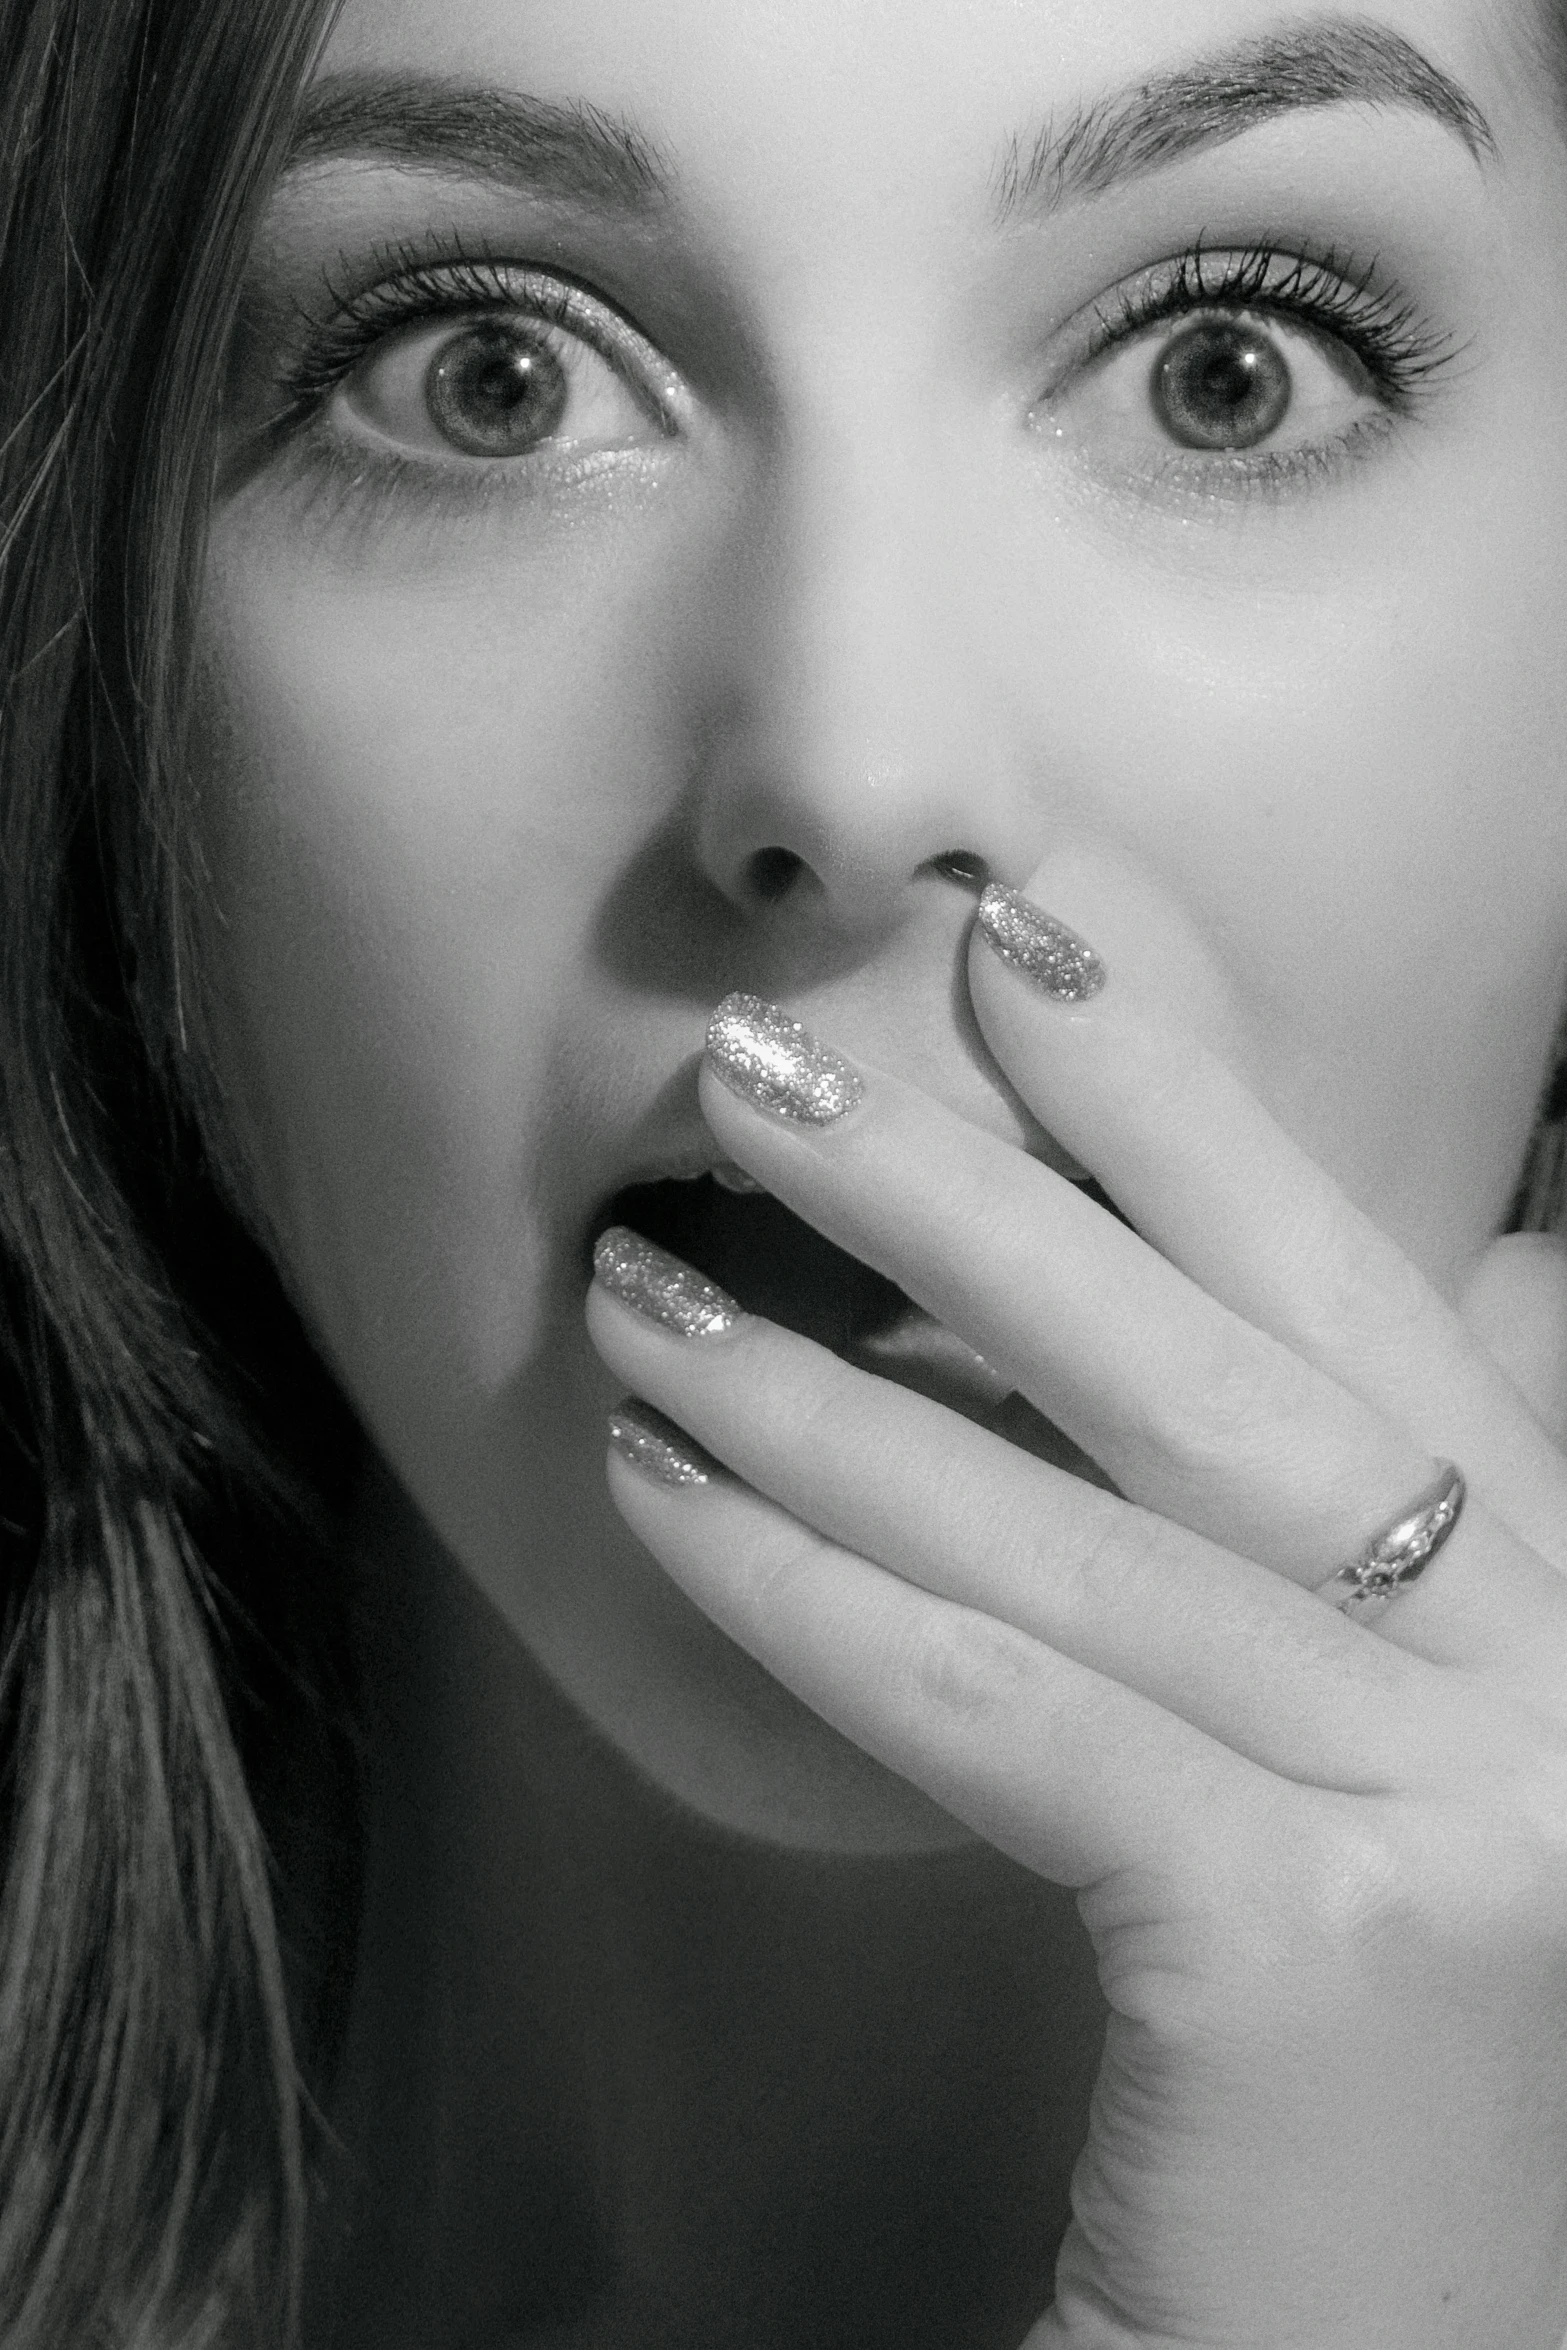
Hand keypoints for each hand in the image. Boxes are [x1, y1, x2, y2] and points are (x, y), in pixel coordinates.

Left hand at [585, 881, 1566, 2349]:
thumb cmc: (1352, 2115)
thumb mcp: (1384, 1790)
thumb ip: (1349, 1579)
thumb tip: (1272, 1344)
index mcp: (1566, 1624)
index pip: (1361, 1302)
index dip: (1191, 1113)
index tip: (1026, 949)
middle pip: (1225, 1376)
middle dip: (977, 1195)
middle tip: (761, 1072)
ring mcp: (1487, 1814)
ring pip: (1100, 1534)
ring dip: (829, 1393)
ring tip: (638, 1296)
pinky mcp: (1344, 1950)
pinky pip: (1027, 1713)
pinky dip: (825, 1596)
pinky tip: (667, 1505)